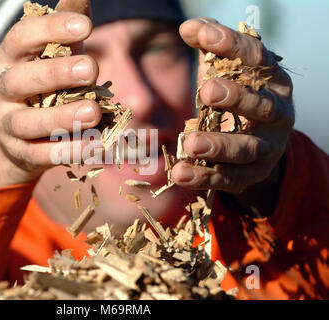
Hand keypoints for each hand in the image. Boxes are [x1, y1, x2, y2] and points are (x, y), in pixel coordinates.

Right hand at [0, 1, 100, 187]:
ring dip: (61, 117)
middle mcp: (0, 90)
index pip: (20, 38)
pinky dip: (67, 151)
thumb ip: (63, 30)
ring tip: (94, 112)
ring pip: (27, 122)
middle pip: (20, 80)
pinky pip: (41, 154)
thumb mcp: (50, 56)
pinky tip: (93, 145)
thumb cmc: (42, 87)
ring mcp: (6, 124)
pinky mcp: (20, 152)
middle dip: (56, 73)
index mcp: (7, 59)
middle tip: (92, 68)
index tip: (86, 26)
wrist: (18, 137)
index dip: (50, 29)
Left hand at [172, 18, 293, 206]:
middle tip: (207, 91)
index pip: (256, 59)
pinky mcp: (250, 175)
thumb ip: (211, 48)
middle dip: (235, 98)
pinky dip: (204, 177)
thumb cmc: (237, 99)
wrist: (257, 146)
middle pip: (261, 106)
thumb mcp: (227, 72)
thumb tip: (189, 27)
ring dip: (218, 145)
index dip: (231, 45)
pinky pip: (228, 178)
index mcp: (271, 81)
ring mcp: (266, 148)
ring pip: (246, 148)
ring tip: (190, 143)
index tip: (201, 34)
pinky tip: (180, 174)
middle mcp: (276, 114)